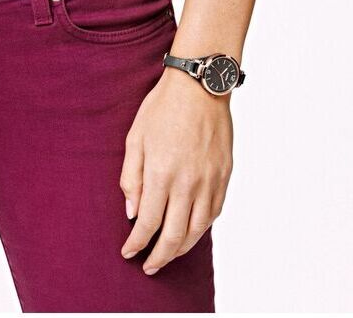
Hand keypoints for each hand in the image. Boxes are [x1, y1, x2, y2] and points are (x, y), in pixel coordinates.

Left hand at [120, 67, 233, 274]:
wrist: (200, 87)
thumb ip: (131, 177)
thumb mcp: (135, 138)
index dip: (136, 243)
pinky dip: (202, 228)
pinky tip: (192, 230)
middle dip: (159, 257)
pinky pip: (215, 211)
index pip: (148, 223)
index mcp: (161, 173)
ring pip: (197, 229)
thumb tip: (131, 211)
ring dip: (181, 248)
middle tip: (149, 265)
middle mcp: (188, 182)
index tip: (128, 252)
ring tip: (169, 254)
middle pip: (174, 235)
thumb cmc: (163, 108)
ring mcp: (210, 180)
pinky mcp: (224, 174)